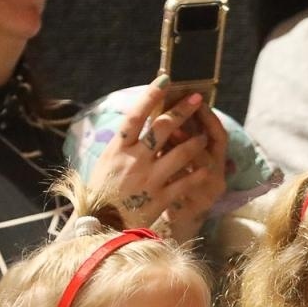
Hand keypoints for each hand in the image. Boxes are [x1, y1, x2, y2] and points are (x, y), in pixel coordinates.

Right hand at [86, 77, 225, 241]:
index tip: (165, 80)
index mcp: (117, 149)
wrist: (101, 226)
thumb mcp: (106, 163)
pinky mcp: (161, 198)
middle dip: (181, 111)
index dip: (150, 96)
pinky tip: (206, 166)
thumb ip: (125, 145)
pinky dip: (197, 172)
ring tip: (204, 134)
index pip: (135, 116)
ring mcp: (149, 179)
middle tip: (196, 98)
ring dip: (195, 141)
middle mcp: (133, 160)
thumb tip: (138, 122)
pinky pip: (186, 181)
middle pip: (161, 128)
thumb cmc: (102, 191)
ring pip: (180, 153)